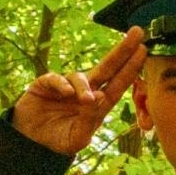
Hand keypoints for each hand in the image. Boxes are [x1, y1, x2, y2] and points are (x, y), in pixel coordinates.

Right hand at [12, 28, 146, 155]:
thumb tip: (99, 97)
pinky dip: (61, 84)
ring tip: (86, 100)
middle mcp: (86, 90)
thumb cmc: (60, 139)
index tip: (144, 49)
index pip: (120, 82)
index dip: (132, 67)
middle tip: (137, 32)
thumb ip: (89, 120)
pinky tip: (66, 93)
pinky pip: (56, 79)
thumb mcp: (78, 138)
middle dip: (123, 50)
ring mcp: (67, 86)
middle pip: (108, 67)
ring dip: (84, 86)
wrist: (31, 142)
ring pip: (81, 77)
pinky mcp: (46, 85)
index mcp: (99, 103)